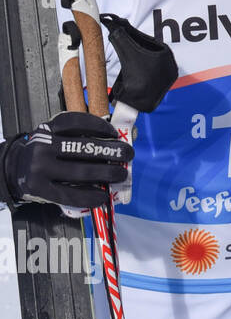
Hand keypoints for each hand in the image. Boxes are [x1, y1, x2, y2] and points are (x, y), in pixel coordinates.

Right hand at [1, 112, 132, 213]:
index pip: (78, 122)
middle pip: (84, 148)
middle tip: (127, 154)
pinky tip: (103, 196)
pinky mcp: (40, 188)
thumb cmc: (44, 152)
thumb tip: (121, 138)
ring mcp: (40, 168)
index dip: (100, 126)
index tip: (115, 133)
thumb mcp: (57, 136)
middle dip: (112, 152)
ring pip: (81, 172)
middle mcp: (43, 146)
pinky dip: (91, 196)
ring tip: (120, 174)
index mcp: (49, 129)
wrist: (14, 168)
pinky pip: (71, 194)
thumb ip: (82, 135)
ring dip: (107, 174)